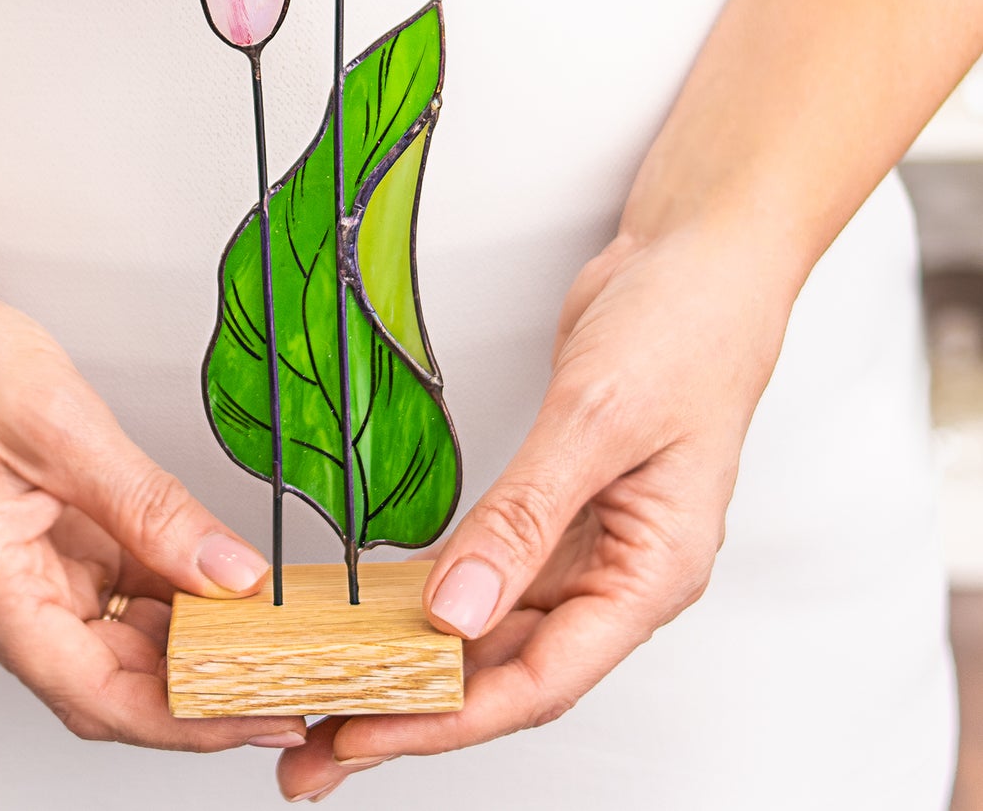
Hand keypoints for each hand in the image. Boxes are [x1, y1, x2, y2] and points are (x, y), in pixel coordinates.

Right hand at [0, 251, 304, 751]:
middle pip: (113, 683)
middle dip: (204, 688)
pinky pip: (111, 594)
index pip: (100, 696)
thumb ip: (149, 506)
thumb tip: (229, 573)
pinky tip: (221, 583)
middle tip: (289, 673)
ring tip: (269, 631)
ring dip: (192, 640)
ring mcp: (16, 580)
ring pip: (117, 642)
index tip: (262, 716)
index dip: (189, 721)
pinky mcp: (36, 551)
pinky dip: (168, 593)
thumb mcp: (60, 426)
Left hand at [276, 224, 792, 799]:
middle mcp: (618, 573)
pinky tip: (377, 623)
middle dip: (414, 714)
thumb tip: (455, 611)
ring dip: (415, 667)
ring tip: (330, 699)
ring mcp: (585, 542)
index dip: (449, 716)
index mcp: (653, 574)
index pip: (541, 679)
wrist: (693, 263)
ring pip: (492, 630)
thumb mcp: (597, 423)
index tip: (365, 732)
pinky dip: (433, 600)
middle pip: (508, 672)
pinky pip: (488, 571)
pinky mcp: (554, 507)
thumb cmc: (683, 334)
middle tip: (320, 749)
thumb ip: (525, 519)